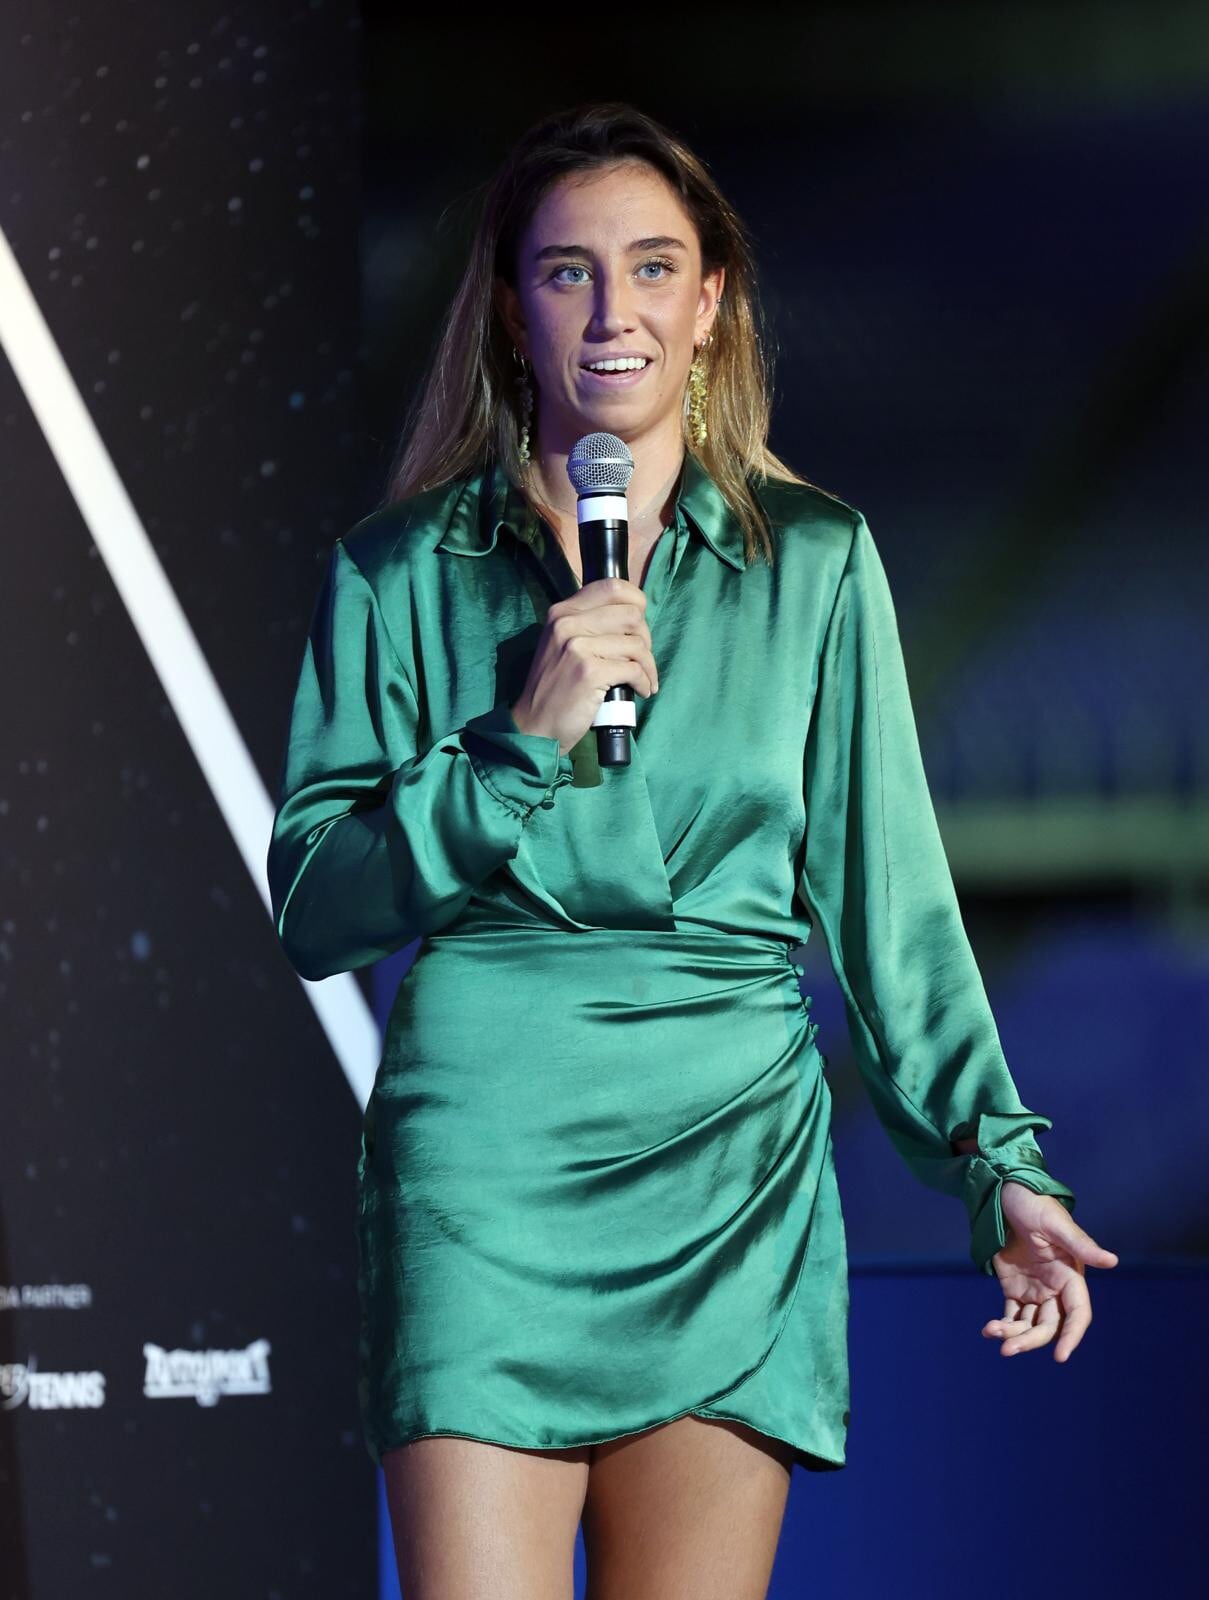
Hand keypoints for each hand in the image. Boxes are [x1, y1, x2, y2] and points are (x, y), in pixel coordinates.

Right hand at [510, 577, 659, 754]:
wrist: (535, 725)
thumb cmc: (555, 687)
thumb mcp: (562, 644)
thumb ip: (588, 625)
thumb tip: (633, 616)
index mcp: (562, 612)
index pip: (611, 586)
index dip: (637, 601)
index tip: (640, 624)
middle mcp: (568, 623)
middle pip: (632, 614)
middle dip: (646, 638)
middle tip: (642, 659)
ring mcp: (577, 647)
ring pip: (637, 643)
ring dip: (649, 665)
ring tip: (645, 679)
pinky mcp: (590, 672)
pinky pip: (634, 669)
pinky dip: (645, 682)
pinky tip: (641, 691)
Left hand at [982, 1181, 1118, 1361]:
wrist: (1003, 1194)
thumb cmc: (1034, 1204)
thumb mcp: (1056, 1224)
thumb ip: (1081, 1246)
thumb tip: (1113, 1261)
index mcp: (1071, 1276)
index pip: (1077, 1313)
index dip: (1072, 1335)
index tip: (1060, 1356)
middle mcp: (1055, 1288)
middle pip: (1050, 1326)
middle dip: (1031, 1340)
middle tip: (1007, 1349)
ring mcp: (1034, 1290)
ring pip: (1029, 1325)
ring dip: (1013, 1335)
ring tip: (992, 1333)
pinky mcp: (1014, 1288)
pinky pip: (1011, 1315)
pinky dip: (1002, 1326)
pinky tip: (989, 1330)